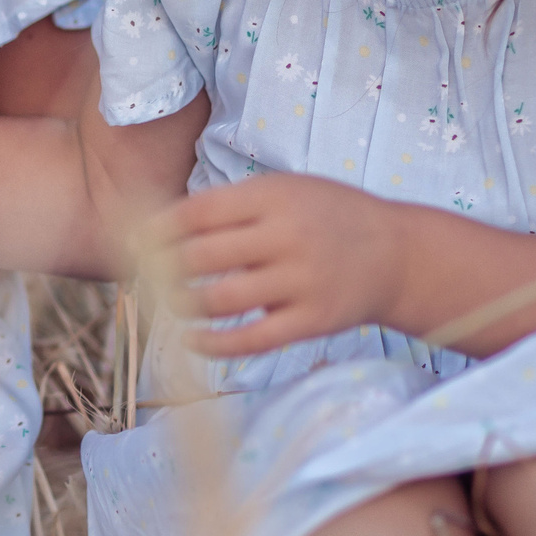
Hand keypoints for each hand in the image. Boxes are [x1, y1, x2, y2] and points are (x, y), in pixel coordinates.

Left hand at [158, 173, 408, 357]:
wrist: (397, 255)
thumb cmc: (329, 218)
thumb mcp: (288, 190)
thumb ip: (234, 205)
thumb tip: (162, 226)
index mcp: (275, 197)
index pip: (199, 212)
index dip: (159, 229)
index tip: (137, 241)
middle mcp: (287, 236)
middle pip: (201, 256)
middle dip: (164, 269)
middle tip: (149, 275)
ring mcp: (301, 281)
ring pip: (221, 300)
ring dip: (184, 305)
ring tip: (174, 303)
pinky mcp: (312, 321)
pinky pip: (251, 340)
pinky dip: (214, 345)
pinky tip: (193, 340)